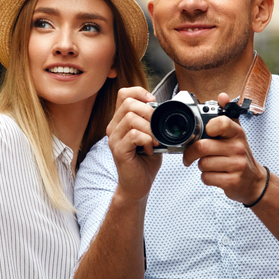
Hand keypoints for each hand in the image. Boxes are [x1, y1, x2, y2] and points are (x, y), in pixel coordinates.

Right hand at [106, 87, 162, 202]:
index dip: (139, 92)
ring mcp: (114, 139)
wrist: (138, 185)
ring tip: (155, 141)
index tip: (153, 102)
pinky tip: (150, 149)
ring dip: (149, 128)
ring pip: (131, 118)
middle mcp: (113, 127)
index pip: (123, 94)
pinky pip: (134, 135)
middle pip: (128, 103)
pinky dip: (147, 140)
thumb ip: (152, 121)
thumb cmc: (145, 161)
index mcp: (120, 121)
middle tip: (158, 127)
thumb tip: (165, 109)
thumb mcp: (151, 136)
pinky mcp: (118, 150)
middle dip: (149, 112)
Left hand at [181, 92, 266, 203]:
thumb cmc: (240, 155)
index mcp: (236, 133)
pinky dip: (206, 178)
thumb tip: (222, 96)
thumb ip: (227, 115)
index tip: (205, 132)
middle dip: (190, 153)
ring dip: (200, 166)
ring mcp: (236, 165)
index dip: (208, 127)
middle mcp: (238, 148)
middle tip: (190, 155)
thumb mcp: (236, 134)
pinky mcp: (232, 181)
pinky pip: (206, 178)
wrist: (254, 181)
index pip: (220, 123)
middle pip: (202, 147)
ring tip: (209, 165)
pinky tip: (215, 175)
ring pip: (202, 164)